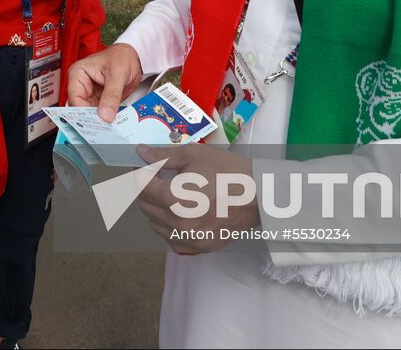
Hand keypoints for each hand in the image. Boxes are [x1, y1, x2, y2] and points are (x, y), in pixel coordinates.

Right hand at [67, 42, 142, 121]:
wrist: (134, 57)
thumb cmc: (121, 57)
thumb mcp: (117, 74)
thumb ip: (111, 95)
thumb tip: (105, 115)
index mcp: (78, 74)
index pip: (75, 97)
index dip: (83, 111)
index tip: (94, 122)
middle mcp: (82, 85)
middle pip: (80, 107)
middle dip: (90, 118)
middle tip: (101, 128)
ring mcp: (90, 94)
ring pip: (89, 112)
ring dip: (98, 120)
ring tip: (107, 128)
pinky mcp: (99, 100)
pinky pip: (100, 113)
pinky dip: (105, 119)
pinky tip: (111, 124)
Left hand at [135, 143, 258, 254]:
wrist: (260, 195)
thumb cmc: (229, 172)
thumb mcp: (194, 156)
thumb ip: (163, 156)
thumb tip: (141, 152)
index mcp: (175, 198)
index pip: (141, 187)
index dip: (140, 173)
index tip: (145, 167)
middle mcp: (179, 223)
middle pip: (145, 206)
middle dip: (147, 190)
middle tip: (159, 177)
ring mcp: (188, 238)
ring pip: (155, 224)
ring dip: (157, 208)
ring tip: (172, 194)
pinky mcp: (198, 247)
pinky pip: (170, 240)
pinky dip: (169, 227)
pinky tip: (180, 214)